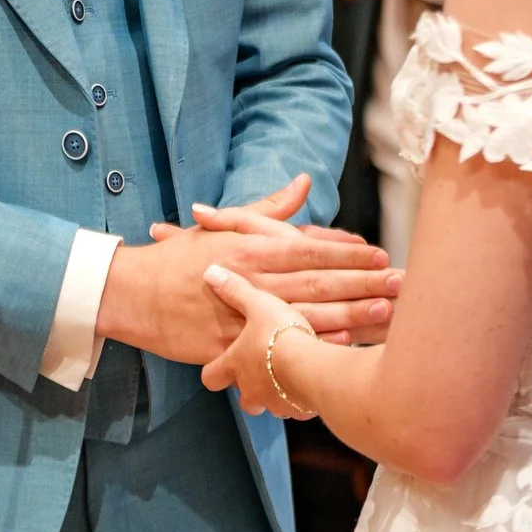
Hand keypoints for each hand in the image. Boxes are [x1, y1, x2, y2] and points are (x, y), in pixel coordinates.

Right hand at [97, 175, 399, 366]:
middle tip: (400, 282)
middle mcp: (249, 281)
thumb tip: (303, 183)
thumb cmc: (177, 259)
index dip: (346, 252)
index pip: (309, 249)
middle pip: (316, 282)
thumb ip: (268, 209)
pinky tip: (341, 346)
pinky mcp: (231, 346)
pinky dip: (309, 347)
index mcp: (249, 250)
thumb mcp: (220, 227)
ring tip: (387, 313)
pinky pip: (276, 348)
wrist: (131, 294)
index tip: (379, 253)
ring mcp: (241, 316)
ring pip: (304, 316)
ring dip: (350, 314)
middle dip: (362, 282)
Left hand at [198, 264, 316, 419]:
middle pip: (244, 400)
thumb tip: (210, 274)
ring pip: (271, 405)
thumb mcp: (258, 305)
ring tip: (292, 375)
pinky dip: (301, 398)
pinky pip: (297, 408)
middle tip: (263, 371)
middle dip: (251, 389)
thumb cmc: (280, 335)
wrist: (312, 368)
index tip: (221, 364)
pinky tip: (312, 381)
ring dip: (278, 393)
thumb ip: (235, 291)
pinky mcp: (299, 412)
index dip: (214, 371)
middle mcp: (251, 391)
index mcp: (235, 366)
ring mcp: (275, 404)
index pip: (211, 377)